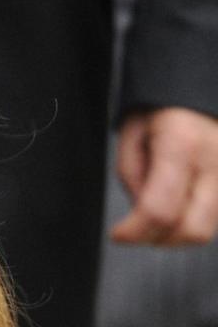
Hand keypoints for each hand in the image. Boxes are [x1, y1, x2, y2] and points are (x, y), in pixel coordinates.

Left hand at [111, 107, 217, 244]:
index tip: (118, 233)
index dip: (134, 231)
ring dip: (177, 233)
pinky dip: (194, 221)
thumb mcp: (132, 133)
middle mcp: (216, 161)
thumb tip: (141, 215)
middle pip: (193, 231)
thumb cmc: (162, 107)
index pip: (160, 210)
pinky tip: (180, 204)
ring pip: (210, 230)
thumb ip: (133, 177)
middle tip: (137, 229)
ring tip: (158, 211)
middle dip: (159, 239)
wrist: (197, 87)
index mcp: (182, 143)